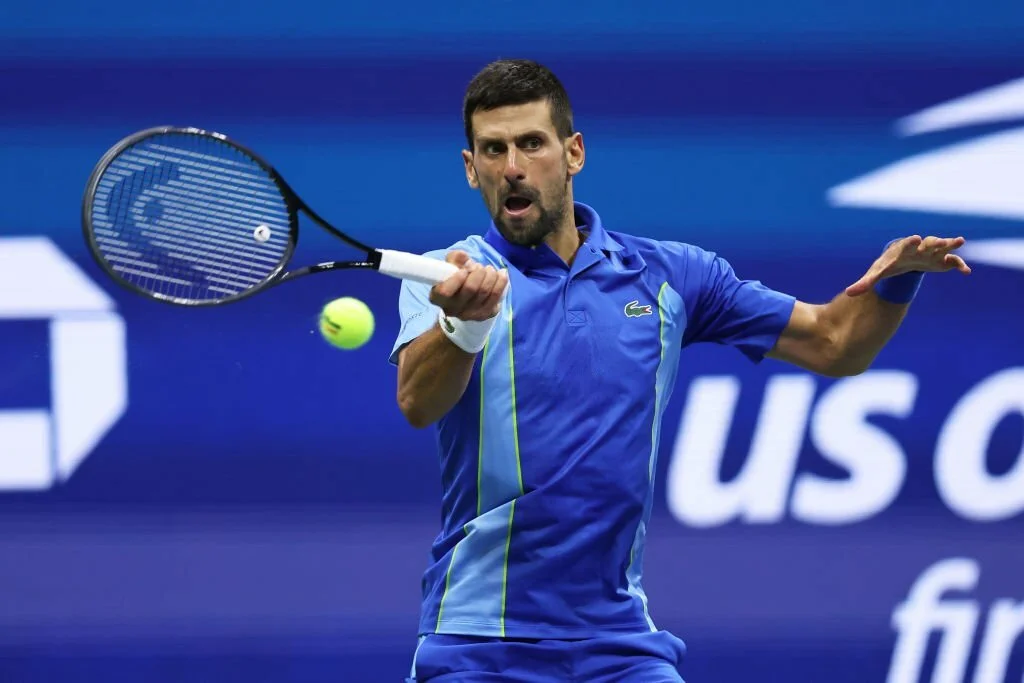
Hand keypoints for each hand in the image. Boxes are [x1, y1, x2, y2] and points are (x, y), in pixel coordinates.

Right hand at [429, 250, 508, 320]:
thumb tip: (464, 256)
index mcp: (438, 298)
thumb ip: (454, 259)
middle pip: (470, 288)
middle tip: (479, 266)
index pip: (445, 291)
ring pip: (485, 291)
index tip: (464, 269)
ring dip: (491, 275)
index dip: (456, 278)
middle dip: (478, 272)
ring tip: (489, 269)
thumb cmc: (454, 282)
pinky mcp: (485, 315)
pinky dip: (501, 282)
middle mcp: (453, 309)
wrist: (462, 305)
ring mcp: (470, 315)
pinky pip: (497, 297)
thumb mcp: (449, 269)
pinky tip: (501, 274)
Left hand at [845, 235, 971, 296]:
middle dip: (933, 242)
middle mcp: (920, 248)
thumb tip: (849, 293)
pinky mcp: (942, 261)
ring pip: (943, 247)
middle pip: (927, 243)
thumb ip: (865, 282)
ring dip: (950, 245)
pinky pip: (953, 262)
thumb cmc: (889, 265)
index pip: (907, 245)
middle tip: (941, 241)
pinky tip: (966, 272)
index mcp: (904, 250)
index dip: (911, 242)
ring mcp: (932, 253)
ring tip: (960, 241)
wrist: (903, 260)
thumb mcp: (877, 273)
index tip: (915, 238)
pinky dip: (959, 265)